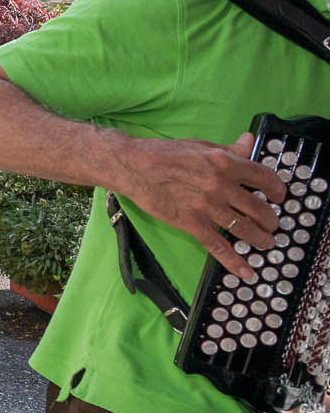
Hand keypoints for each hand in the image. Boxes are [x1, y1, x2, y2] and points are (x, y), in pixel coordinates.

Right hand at [115, 133, 287, 280]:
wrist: (134, 166)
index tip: (279, 196)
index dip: (278, 189)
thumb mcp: (201, 145)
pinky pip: (218, 246)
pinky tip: (245, 271)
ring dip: (260, 239)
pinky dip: (234, 261)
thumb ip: (229, 149)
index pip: (265, 178)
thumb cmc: (164, 154)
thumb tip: (249, 141)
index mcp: (225, 163)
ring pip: (244, 229)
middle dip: (271, 220)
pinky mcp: (191, 223)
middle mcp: (221, 185)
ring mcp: (207, 206)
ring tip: (266, 243)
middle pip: (259, 208)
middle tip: (273, 225)